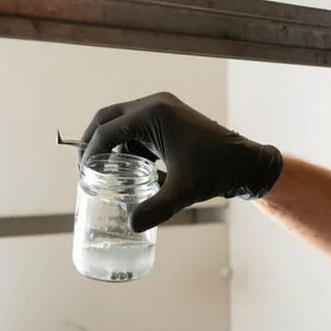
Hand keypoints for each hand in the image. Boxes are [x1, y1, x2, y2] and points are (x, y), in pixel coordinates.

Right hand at [79, 92, 282, 230]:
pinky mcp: (170, 120)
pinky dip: (130, 147)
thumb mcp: (184, 191)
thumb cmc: (217, 171)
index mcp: (154, 113)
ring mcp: (164, 110)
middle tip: (86, 170)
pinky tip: (131, 171)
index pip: (107, 130)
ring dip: (113, 145)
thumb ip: (156, 209)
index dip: (91, 152)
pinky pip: (139, 130)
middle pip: (109, 118)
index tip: (84, 175)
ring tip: (105, 174)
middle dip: (94, 143)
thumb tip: (132, 225)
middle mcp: (156, 105)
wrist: (246, 163)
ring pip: (123, 124)